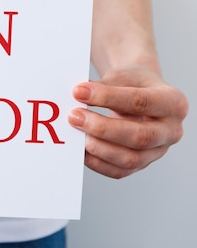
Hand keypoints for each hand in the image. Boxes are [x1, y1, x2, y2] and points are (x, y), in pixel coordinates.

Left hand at [68, 66, 187, 178]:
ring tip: (75, 132)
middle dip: (102, 128)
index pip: (140, 102)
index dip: (107, 97)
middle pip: (139, 136)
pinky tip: (80, 149)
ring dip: (98, 147)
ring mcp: (158, 151)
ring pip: (130, 159)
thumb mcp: (123, 76)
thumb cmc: (134, 84)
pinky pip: (119, 171)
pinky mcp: (142, 164)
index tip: (79, 92)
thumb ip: (104, 86)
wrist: (142, 95)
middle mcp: (171, 131)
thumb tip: (78, 95)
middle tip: (74, 116)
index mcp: (173, 103)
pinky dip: (96, 162)